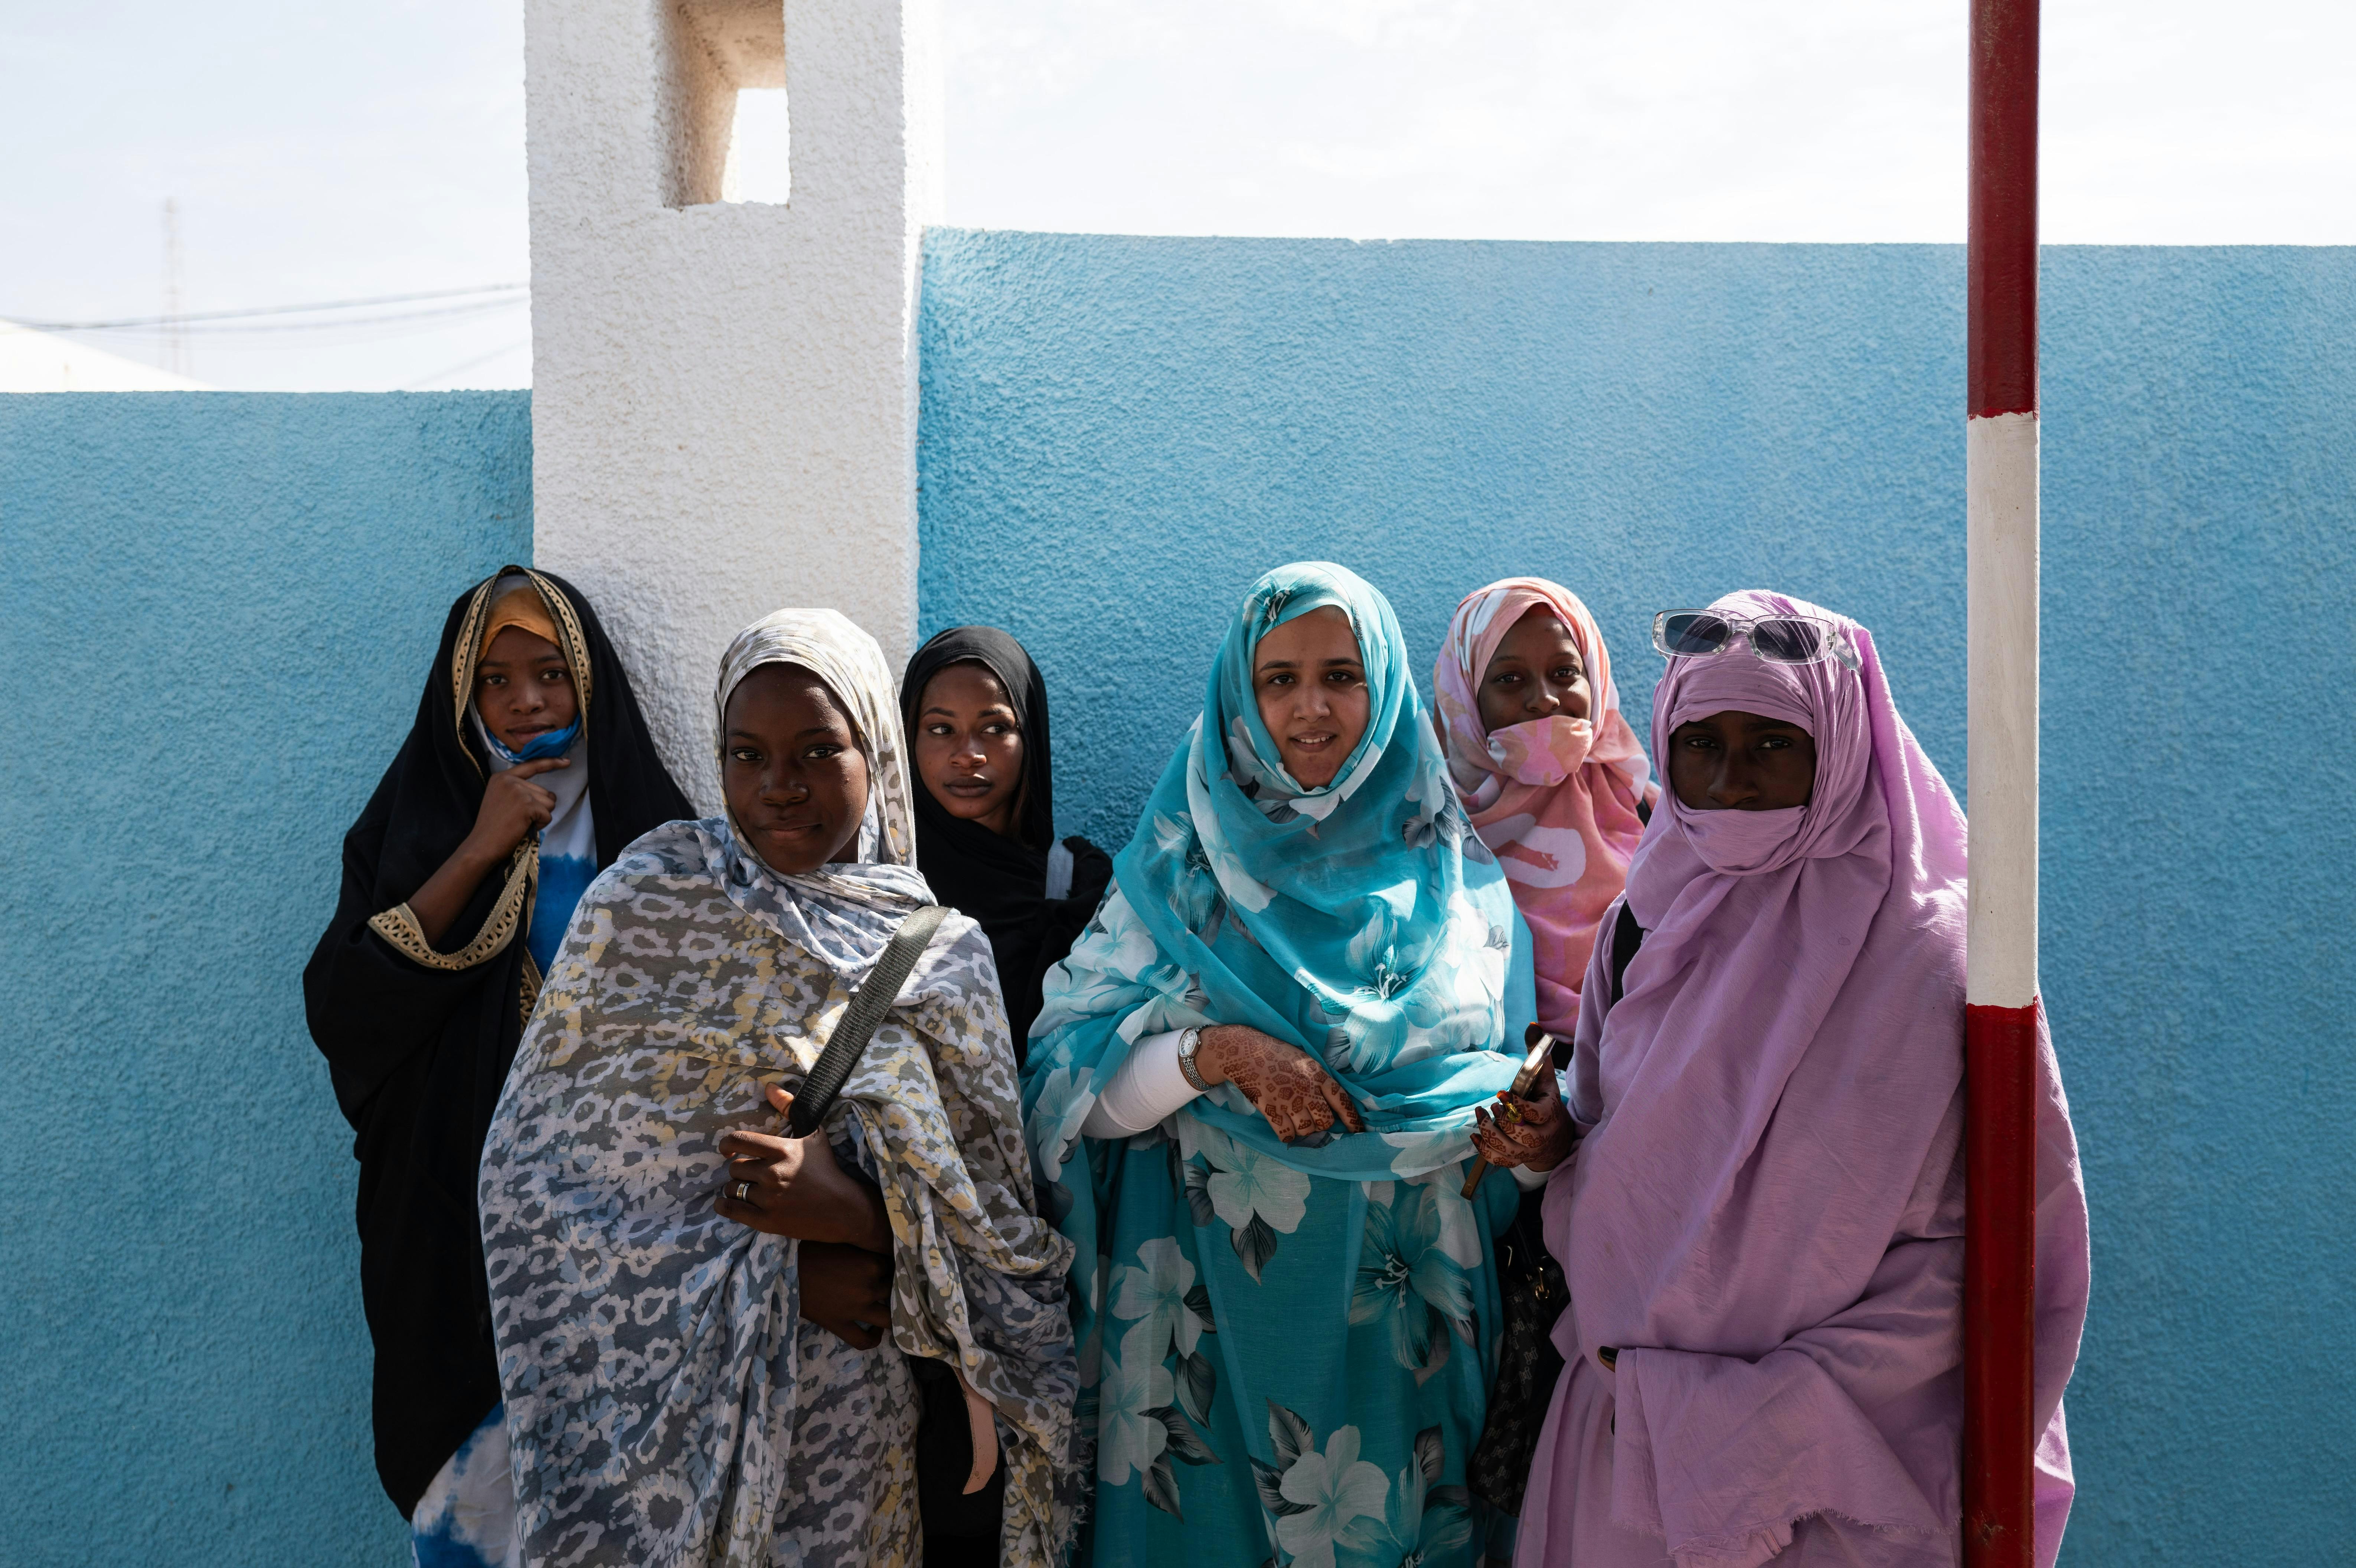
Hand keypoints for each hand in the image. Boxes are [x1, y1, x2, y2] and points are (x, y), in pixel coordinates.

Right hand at [402, 755, 571, 945]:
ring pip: (549, 803)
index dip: (551, 763)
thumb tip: (551, 795)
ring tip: (520, 823)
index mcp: (502, 777)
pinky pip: (547, 815)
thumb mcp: (501, 800)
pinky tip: (523, 828)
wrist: (482, 845)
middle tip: (518, 820)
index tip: (566, 761)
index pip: (532, 765)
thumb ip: (519, 790)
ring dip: (540, 817)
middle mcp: (510, 780)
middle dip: (539, 808)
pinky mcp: (527, 804)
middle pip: (545, 792)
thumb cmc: (493, 828)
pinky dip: (540, 824)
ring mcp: (519, 791)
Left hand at [715, 1085, 891, 1249]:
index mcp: (782, 1150)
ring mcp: (770, 1199)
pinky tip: (725, 1203)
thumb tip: (769, 1086)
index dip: (726, 1144)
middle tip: (753, 1175)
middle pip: (735, 1168)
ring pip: (732, 1188)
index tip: (726, 1150)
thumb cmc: (826, 1169)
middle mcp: (773, 1173)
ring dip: (736, 1188)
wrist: (843, 1209)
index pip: (739, 1140)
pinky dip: (724, 1206)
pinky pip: (732, 1210)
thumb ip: (789, 1107)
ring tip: (749, 1190)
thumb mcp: (814, 1134)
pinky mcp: (767, 1221)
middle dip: (741, 1170)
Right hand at [798, 1240, 892, 1348]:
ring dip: (890, 1314)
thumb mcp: (841, 1240)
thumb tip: (875, 1245)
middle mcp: (869, 1288)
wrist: (784, 1271)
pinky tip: (876, 1331)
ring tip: (889, 1311)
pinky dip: (874, 1338)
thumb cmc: (810, 1249)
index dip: (887, 1266)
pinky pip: (863, 1340)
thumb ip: (862, 1246)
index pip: (891, 1266)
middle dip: (888, 1287)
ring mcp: (856, 1309)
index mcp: (871, 1263)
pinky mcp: (840, 1325)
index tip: (883, 1265)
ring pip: (887, 1318)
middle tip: (882, 1284)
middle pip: (891, 1289)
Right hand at [1194, 1025, 1366, 1144]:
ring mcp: (1288, 1101)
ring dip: (1303, 1131)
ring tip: (1295, 1120)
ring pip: (1307, 1131)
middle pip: (1325, 1121)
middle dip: (1321, 1125)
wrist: (1244, 1052)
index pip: (1342, 1100)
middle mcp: (1306, 1089)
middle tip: (1312, 1118)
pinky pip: (1286, 1134)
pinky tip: (1283, 1127)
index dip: (1352, 1119)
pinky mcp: (1270, 1109)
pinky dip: (1287, 1135)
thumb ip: (1318, 1079)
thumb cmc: (1276, 1054)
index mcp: (1317, 1075)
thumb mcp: (1304, 1059)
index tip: (1358, 1131)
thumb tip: (1331, 1102)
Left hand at [1470, 1064, 1575, 1172]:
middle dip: (1503, 1120)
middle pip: (1521, 1134)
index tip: (1501, 1094)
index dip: (1517, 1105)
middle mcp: (1541, 1136)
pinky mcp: (1517, 1159)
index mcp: (1550, 1115)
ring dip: (1490, 1133)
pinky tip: (1475, 1135)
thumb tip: (1532, 1027)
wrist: (1557, 1136)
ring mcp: (1528, 1151)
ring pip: (1508, 1149)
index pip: (1536, 1114)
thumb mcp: (1545, 1078)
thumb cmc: (1545, 1101)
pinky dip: (1484, 1150)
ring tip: (1481, 1116)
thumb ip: (1538, 1054)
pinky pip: (1499, 1160)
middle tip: (1494, 1105)